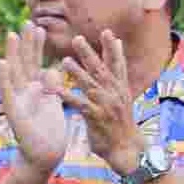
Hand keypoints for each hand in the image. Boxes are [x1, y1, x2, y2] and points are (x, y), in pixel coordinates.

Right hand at [0, 25, 73, 176]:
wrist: (45, 153)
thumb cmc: (49, 129)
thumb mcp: (53, 102)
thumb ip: (51, 85)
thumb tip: (51, 68)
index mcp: (35, 88)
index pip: (36, 62)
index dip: (37, 46)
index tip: (40, 27)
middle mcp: (24, 91)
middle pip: (24, 63)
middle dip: (25, 44)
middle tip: (26, 22)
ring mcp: (17, 100)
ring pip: (14, 73)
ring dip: (13, 54)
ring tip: (11, 35)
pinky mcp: (13, 112)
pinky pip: (8, 92)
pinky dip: (4, 78)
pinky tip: (2, 63)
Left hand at [53, 28, 145, 174]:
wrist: (128, 150)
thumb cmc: (121, 126)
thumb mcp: (122, 103)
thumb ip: (115, 86)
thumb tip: (112, 72)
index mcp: (121, 90)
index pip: (118, 65)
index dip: (113, 49)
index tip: (108, 33)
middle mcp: (116, 94)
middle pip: (102, 70)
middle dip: (90, 54)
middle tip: (78, 39)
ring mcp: (107, 105)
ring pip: (91, 85)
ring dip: (77, 72)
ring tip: (64, 61)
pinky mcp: (97, 117)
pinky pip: (80, 104)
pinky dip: (68, 96)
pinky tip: (56, 89)